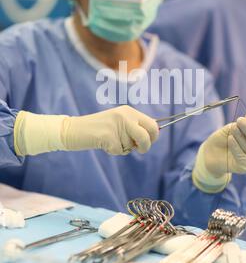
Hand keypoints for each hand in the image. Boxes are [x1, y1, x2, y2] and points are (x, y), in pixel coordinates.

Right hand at [15, 106, 158, 156]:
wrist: (74, 129)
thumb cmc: (97, 129)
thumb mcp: (118, 122)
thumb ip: (133, 127)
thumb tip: (152, 136)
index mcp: (129, 111)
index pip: (152, 123)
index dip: (153, 136)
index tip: (148, 142)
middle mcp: (125, 116)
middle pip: (147, 135)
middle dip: (146, 145)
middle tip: (139, 149)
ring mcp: (117, 125)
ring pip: (132, 146)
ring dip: (124, 148)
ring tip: (110, 141)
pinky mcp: (109, 136)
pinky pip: (120, 151)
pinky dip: (113, 151)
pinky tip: (103, 144)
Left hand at [201, 114, 245, 177]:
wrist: (211, 153)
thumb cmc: (224, 138)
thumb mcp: (233, 126)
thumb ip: (243, 123)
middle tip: (239, 121)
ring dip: (239, 136)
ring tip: (231, 133)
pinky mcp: (245, 166)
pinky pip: (241, 156)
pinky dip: (235, 145)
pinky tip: (230, 139)